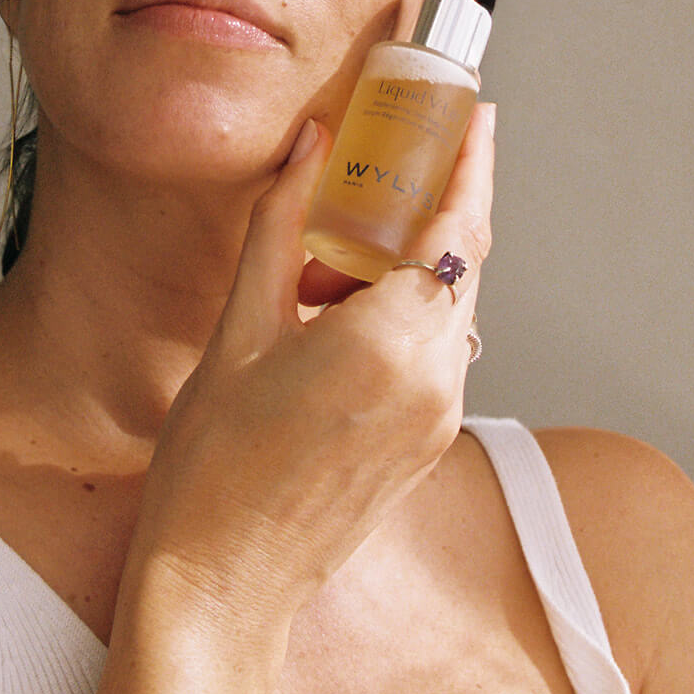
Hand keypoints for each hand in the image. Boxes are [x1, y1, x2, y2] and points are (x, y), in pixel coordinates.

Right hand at [126, 103, 495, 626]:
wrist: (223, 577)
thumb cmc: (215, 461)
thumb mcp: (240, 325)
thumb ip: (282, 224)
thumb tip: (308, 148)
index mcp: (391, 340)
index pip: (459, 225)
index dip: (473, 163)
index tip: (477, 116)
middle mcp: (435, 377)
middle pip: (462, 261)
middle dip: (430, 208)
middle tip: (389, 165)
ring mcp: (439, 416)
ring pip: (449, 307)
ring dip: (404, 268)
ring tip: (321, 268)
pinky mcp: (429, 442)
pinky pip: (436, 352)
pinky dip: (403, 314)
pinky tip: (336, 316)